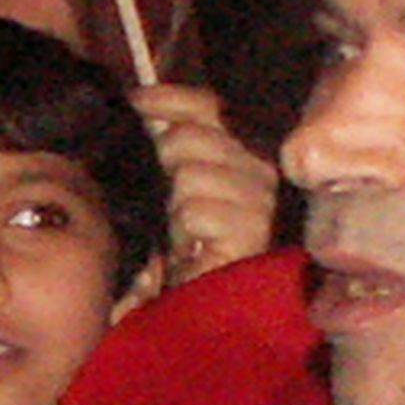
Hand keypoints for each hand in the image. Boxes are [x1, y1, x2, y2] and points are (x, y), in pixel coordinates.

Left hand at [135, 83, 282, 284]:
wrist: (215, 305)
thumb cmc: (198, 243)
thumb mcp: (183, 184)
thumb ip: (174, 142)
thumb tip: (143, 99)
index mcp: (253, 150)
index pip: (213, 108)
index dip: (173, 100)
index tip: (137, 100)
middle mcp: (266, 169)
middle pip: (190, 138)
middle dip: (168, 164)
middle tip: (176, 200)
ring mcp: (263, 201)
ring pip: (188, 174)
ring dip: (175, 206)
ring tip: (188, 231)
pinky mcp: (252, 232)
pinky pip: (195, 211)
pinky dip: (184, 231)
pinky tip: (196, 247)